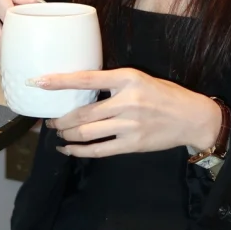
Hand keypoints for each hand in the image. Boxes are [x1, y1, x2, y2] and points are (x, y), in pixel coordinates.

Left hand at [32, 68, 222, 157]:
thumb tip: (79, 90)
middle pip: (81, 112)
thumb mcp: (139, 79)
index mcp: (127, 78)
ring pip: (86, 132)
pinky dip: (78, 151)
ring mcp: (129, 125)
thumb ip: (113, 84)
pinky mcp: (132, 144)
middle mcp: (126, 101)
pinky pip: (98, 150)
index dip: (60, 81)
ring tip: (58, 133)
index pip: (86, 79)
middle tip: (49, 120)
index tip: (39, 82)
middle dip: (60, 118)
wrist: (191, 117)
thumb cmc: (163, 94)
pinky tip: (68, 149)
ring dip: (66, 134)